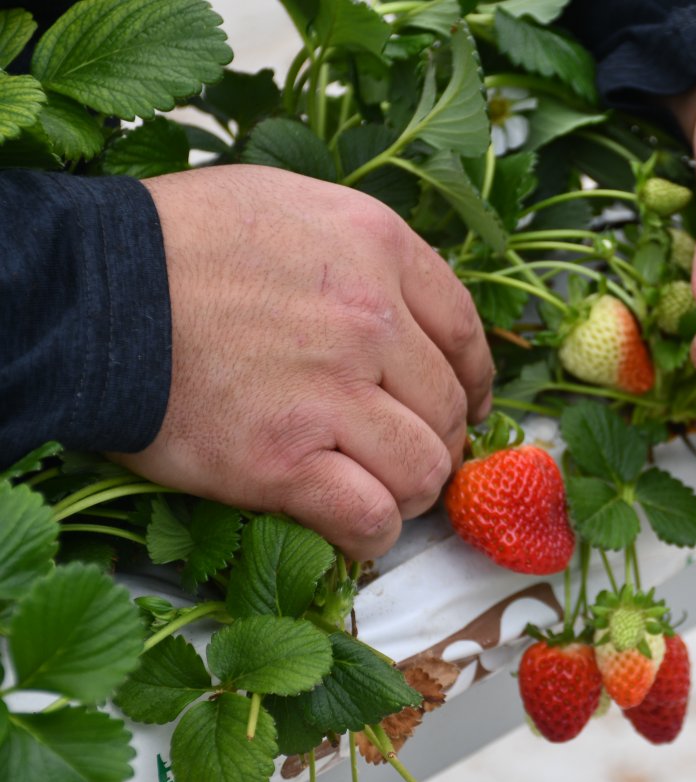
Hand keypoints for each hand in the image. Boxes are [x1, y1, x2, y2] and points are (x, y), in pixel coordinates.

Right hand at [116, 165, 492, 559]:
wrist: (89, 289)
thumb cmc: (181, 242)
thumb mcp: (291, 203)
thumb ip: (363, 251)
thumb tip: (404, 304)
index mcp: (379, 250)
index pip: (466, 333)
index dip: (474, 381)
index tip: (469, 405)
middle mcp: (370, 320)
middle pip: (448, 408)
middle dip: (438, 439)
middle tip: (409, 452)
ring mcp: (330, 393)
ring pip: (424, 469)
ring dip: (410, 490)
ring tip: (380, 489)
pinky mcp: (283, 462)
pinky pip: (368, 518)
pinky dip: (371, 534)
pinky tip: (355, 527)